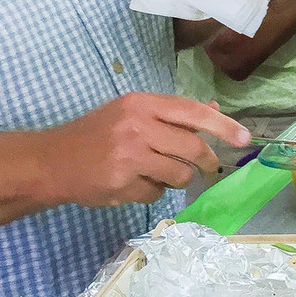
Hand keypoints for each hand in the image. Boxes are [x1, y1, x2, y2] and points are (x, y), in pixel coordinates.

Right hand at [35, 93, 250, 206]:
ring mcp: (129, 155)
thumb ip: (172, 113)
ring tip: (157, 173)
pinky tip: (133, 183)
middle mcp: (137, 125)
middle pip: (193, 147)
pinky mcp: (121, 182)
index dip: (222, 125)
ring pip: (179, 174)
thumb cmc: (97, 133)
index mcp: (142, 103)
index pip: (192, 112)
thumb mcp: (133, 112)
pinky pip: (156, 193)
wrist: (51, 161)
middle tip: (209, 167)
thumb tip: (214, 110)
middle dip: (207, 161)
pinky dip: (152, 192)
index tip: (244, 138)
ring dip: (177, 179)